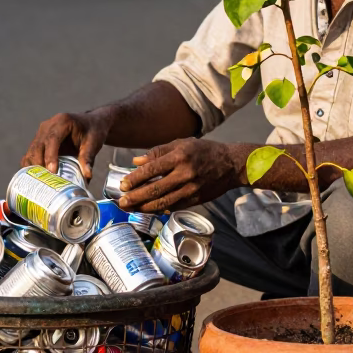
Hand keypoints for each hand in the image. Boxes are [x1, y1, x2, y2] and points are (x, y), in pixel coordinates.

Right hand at [22, 109, 113, 179]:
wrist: (90, 124)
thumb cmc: (92, 132)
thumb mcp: (93, 143)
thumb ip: (88, 158)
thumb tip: (87, 175)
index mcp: (63, 121)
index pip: (52, 138)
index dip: (50, 155)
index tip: (52, 170)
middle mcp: (48, 125)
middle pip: (38, 145)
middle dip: (39, 164)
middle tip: (44, 181)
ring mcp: (41, 132)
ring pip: (32, 150)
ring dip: (33, 166)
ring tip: (39, 181)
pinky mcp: (39, 141)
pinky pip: (31, 153)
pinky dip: (30, 165)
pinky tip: (34, 177)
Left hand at [118, 138, 239, 212]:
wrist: (231, 164)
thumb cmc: (204, 150)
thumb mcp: (182, 143)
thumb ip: (158, 152)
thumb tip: (136, 162)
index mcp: (180, 156)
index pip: (152, 169)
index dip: (136, 178)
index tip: (123, 185)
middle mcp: (185, 174)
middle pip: (155, 189)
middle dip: (136, 198)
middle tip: (122, 202)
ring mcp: (191, 189)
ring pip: (163, 202)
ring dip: (144, 208)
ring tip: (131, 208)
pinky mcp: (195, 200)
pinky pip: (173, 207)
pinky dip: (159, 210)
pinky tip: (147, 209)